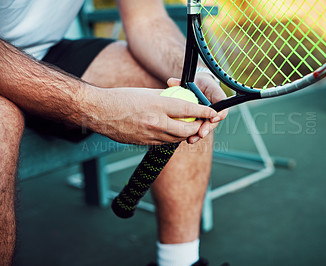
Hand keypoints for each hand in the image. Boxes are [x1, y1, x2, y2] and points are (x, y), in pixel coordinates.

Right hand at [83, 87, 216, 144]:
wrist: (100, 112)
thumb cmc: (122, 98)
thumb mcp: (147, 93)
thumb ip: (167, 98)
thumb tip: (183, 101)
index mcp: (157, 105)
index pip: (188, 108)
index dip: (204, 111)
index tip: (213, 112)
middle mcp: (156, 122)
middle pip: (187, 129)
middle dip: (198, 126)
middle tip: (202, 121)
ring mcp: (150, 135)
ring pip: (177, 138)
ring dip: (186, 133)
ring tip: (189, 126)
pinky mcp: (144, 143)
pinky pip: (165, 142)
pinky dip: (172, 137)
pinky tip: (171, 131)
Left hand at [167, 72, 227, 143]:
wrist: (198, 88)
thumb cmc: (199, 82)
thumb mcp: (195, 79)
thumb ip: (183, 82)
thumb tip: (171, 82)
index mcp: (218, 101)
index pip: (222, 109)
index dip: (219, 114)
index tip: (213, 118)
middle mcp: (213, 111)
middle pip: (213, 122)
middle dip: (207, 129)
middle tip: (201, 134)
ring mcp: (206, 117)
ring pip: (205, 128)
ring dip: (198, 135)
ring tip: (191, 140)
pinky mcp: (199, 122)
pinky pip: (197, 129)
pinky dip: (192, 134)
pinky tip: (186, 139)